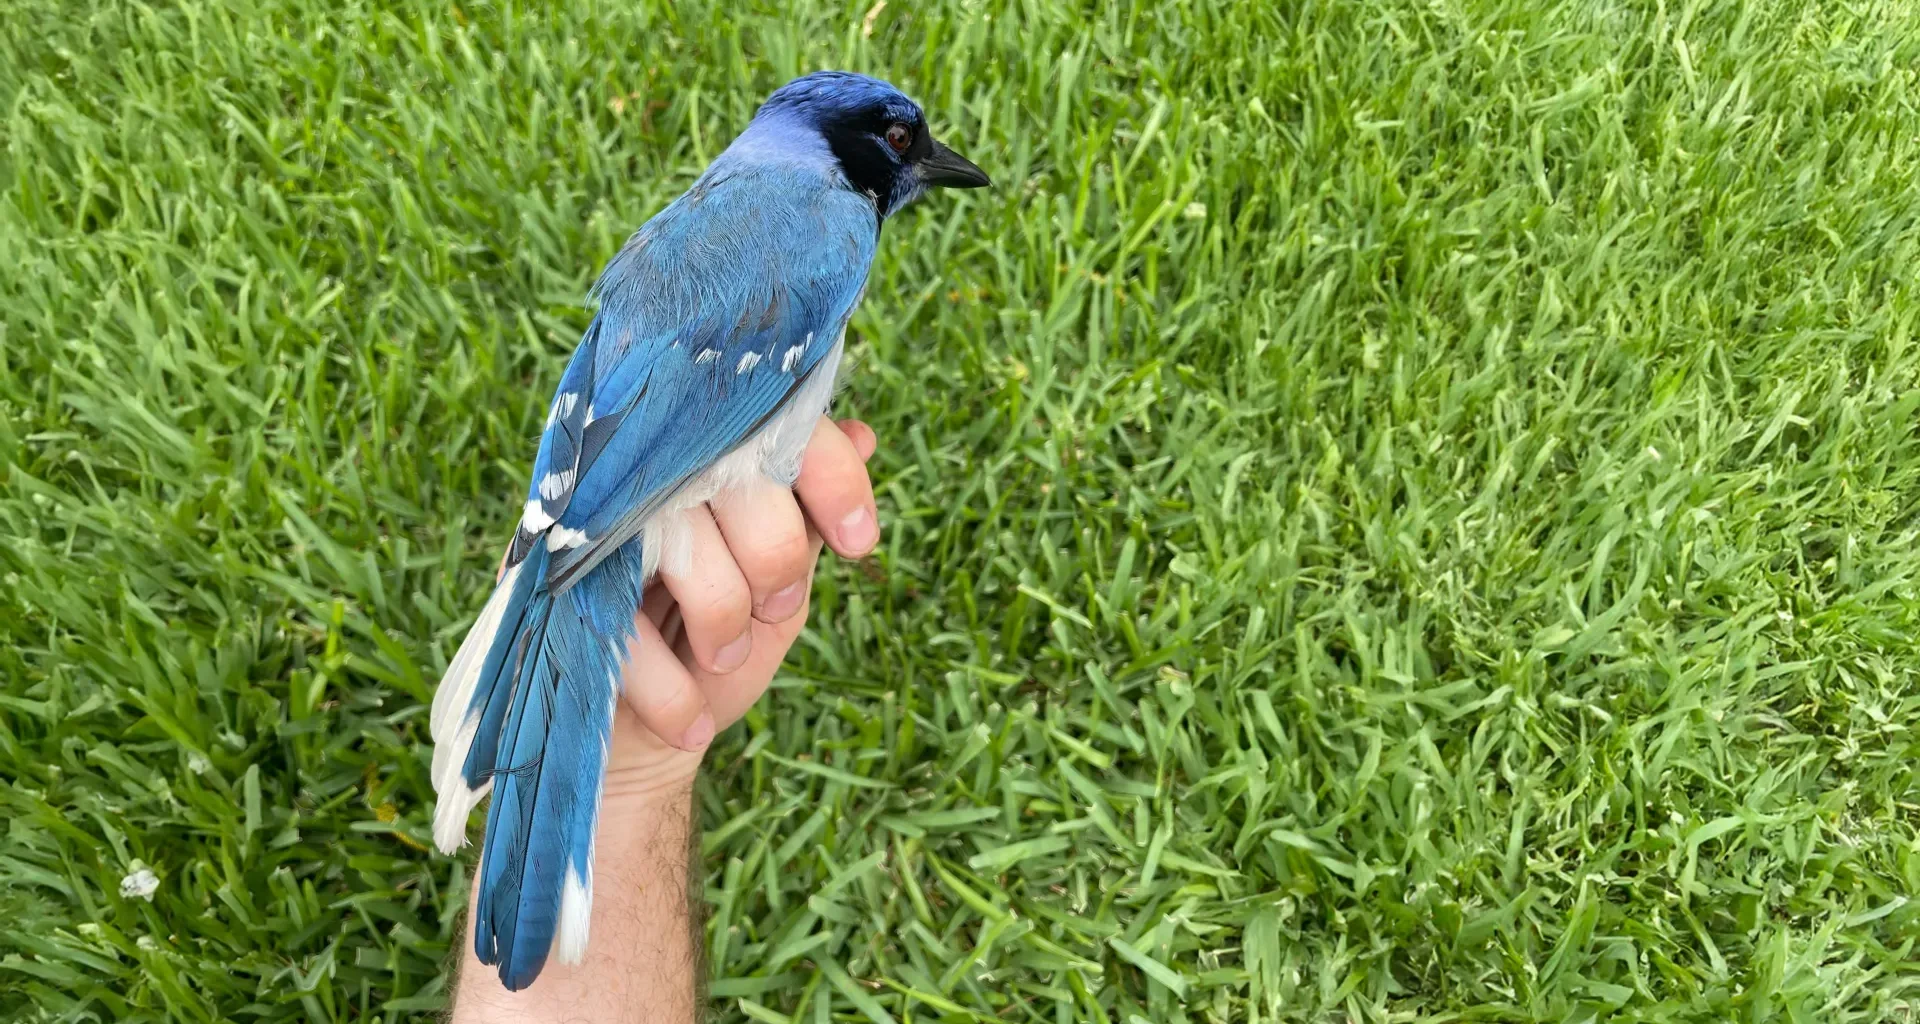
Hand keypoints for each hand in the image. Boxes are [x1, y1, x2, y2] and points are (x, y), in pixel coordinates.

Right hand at [589, 416, 877, 799]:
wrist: (633, 752)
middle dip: (775, 559)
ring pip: (687, 542)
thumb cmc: (707, 656)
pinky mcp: (554, 595)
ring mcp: (593, 533)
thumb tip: (865, 435)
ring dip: (723, 622)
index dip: (831, 473)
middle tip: (771, 608)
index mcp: (701, 465)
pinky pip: (629, 629)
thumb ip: (806, 527)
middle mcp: (644, 478)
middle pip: (737, 476)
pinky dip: (675, 693)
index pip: (775, 422)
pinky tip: (691, 724)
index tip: (858, 542)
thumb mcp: (777, 594)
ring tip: (721, 659)